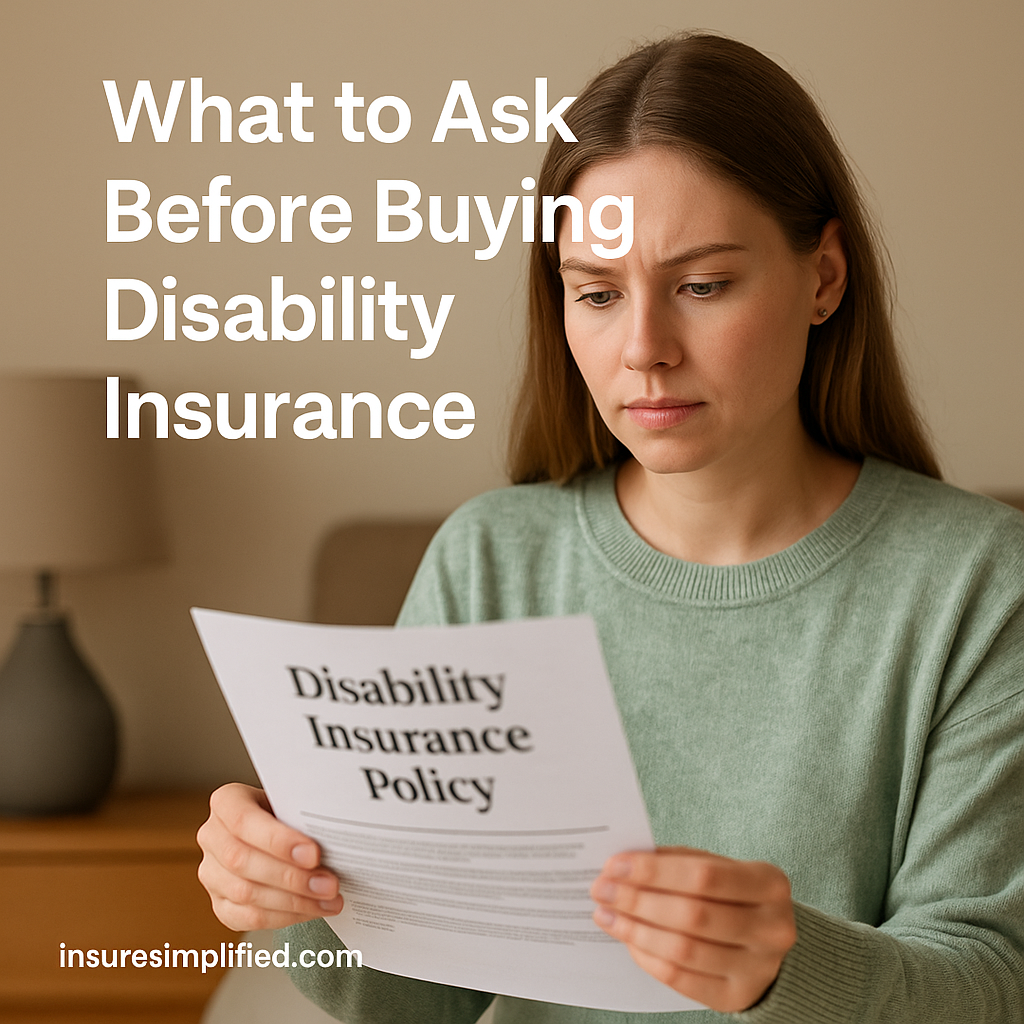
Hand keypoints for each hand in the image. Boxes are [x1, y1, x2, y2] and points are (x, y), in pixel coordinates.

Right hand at [197, 783, 344, 930]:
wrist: (278, 832)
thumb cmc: (287, 813)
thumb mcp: (291, 802)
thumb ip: (301, 817)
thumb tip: (335, 838)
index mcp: (226, 802)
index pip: (243, 821)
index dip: (277, 840)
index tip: (314, 853)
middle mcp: (212, 837)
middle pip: (242, 861)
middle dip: (291, 877)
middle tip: (329, 884)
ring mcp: (211, 873)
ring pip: (245, 894)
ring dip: (294, 901)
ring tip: (328, 899)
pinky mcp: (219, 904)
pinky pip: (248, 918)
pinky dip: (285, 917)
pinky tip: (312, 910)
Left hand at [590, 846, 795, 1012]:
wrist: (766, 942)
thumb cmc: (731, 896)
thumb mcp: (717, 868)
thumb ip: (677, 862)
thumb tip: (623, 865)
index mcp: (769, 883)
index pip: (703, 875)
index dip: (654, 871)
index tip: (614, 865)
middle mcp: (772, 928)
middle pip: (692, 914)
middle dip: (637, 900)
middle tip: (601, 890)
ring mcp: (758, 968)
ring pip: (683, 949)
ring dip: (635, 930)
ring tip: (607, 915)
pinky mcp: (736, 996)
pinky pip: (681, 979)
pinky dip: (648, 957)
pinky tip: (628, 940)